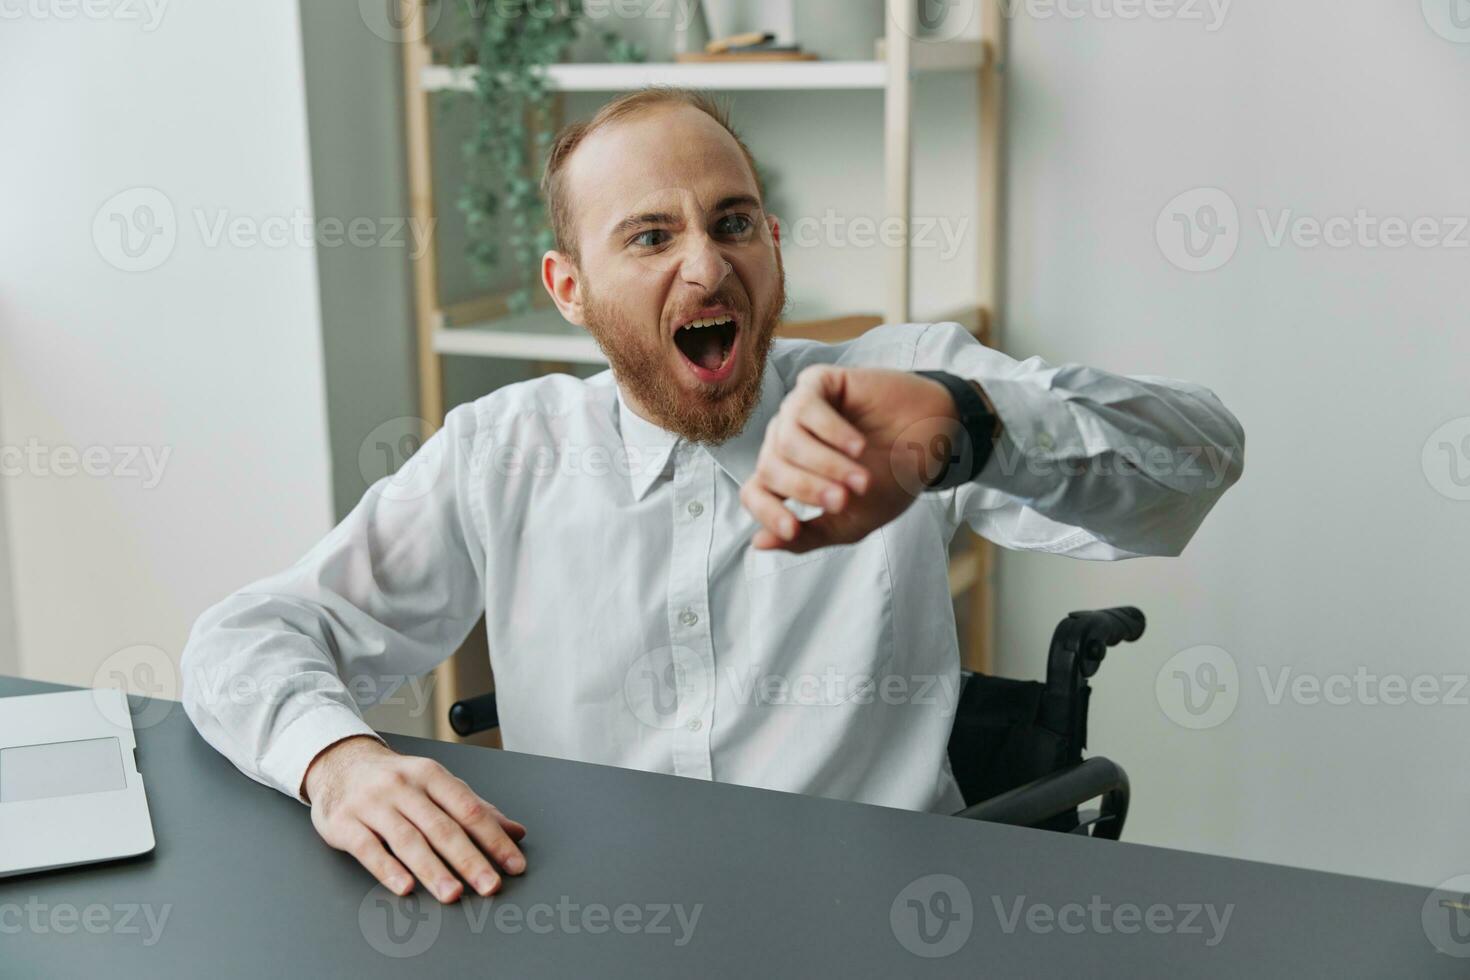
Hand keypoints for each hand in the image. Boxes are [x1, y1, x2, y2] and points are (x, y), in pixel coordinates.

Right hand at [303, 735, 526, 902]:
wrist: (338, 763)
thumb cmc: (395, 780)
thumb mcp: (436, 785)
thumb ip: (475, 809)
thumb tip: (517, 832)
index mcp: (431, 775)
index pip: (469, 810)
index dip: (494, 839)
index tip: (513, 865)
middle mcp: (403, 787)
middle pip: (442, 827)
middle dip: (469, 859)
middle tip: (489, 885)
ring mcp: (372, 804)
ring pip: (408, 840)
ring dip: (433, 870)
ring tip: (453, 893)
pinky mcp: (344, 823)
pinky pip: (368, 848)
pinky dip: (387, 869)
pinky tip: (405, 887)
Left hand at [739, 365, 966, 553]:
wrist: (933, 443)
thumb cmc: (890, 481)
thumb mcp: (852, 522)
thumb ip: (808, 536)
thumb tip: (758, 544)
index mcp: (786, 476)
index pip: (753, 494)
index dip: (767, 513)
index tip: (794, 527)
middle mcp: (784, 442)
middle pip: (770, 468)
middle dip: (808, 489)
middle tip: (846, 499)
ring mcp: (797, 411)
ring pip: (787, 441)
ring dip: (825, 464)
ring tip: (861, 478)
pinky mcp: (817, 384)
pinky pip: (805, 407)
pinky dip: (832, 432)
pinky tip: (859, 446)